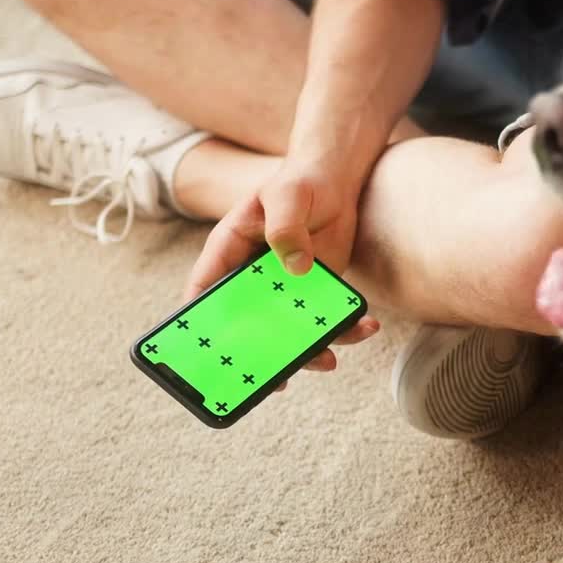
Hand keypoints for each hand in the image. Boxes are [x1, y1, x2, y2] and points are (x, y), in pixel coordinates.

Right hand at [184, 158, 379, 376]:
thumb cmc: (300, 183)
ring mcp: (283, 289)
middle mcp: (252, 277)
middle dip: (258, 356)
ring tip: (329, 359)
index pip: (204, 292)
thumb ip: (285, 228)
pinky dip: (341, 330)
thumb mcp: (287, 197)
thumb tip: (296, 268)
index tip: (210, 354)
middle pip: (245, 325)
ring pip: (286, 332)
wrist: (335, 183)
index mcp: (230, 252)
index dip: (200, 325)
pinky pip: (321, 321)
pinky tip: (362, 327)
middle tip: (276, 379)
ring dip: (306, 351)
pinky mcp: (313, 292)